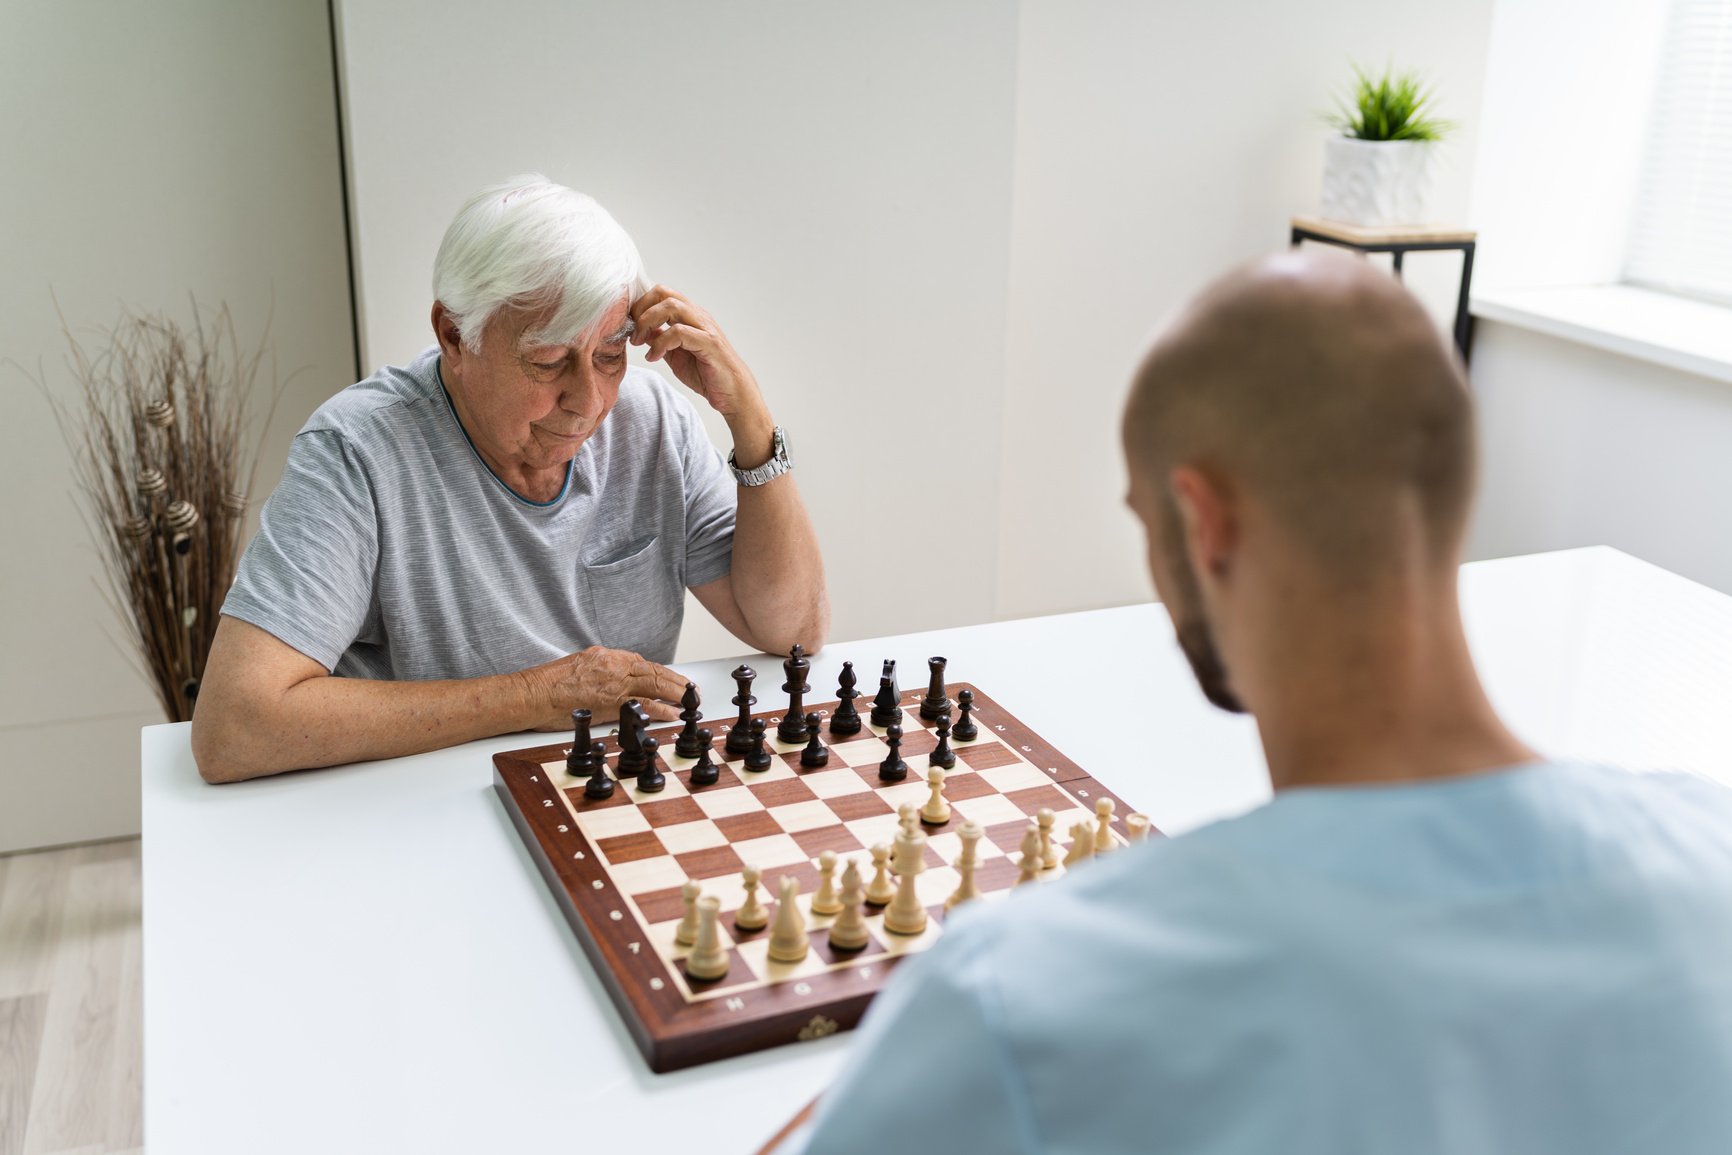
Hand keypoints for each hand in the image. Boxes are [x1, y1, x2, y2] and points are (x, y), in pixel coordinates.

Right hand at [520, 646, 687, 729]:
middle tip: (691, 690)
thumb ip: (602, 671)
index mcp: (605, 655)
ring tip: (690, 701)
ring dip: (675, 693)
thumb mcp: (580, 667)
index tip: (673, 680)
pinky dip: (661, 709)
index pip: (641, 663)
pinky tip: (672, 714)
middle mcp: (612, 664)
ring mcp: (612, 682)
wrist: (531, 694)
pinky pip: (642, 704)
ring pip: (653, 684)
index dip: (661, 673)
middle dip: (675, 681)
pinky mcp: (609, 701)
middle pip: (653, 671)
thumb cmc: (548, 684)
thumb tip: (619, 682)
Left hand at [630, 285, 765, 422]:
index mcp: (689, 316)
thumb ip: (659, 340)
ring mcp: (704, 327)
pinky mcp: (709, 343)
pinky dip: (660, 344)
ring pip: (671, 307)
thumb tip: (639, 331)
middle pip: (663, 293)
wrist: (733, 393)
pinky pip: (679, 332)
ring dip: (647, 323)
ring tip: (639, 343)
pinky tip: (654, 357)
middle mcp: (697, 316)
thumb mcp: (674, 355)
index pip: (661, 293)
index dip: (640, 305)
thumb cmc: (707, 374)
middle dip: (641, 310)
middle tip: (633, 332)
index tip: (629, 325)